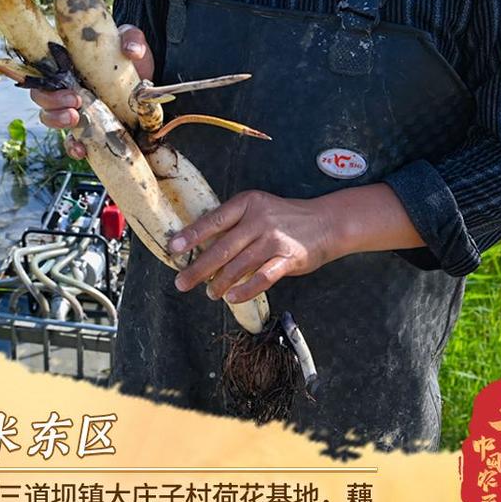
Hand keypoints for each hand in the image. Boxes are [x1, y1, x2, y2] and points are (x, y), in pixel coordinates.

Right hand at [31, 24, 154, 159]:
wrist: (149, 87)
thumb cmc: (132, 59)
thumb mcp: (132, 42)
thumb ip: (132, 39)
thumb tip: (132, 52)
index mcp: (71, 65)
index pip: (44, 71)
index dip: (44, 78)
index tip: (63, 82)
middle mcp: (67, 88)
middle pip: (41, 96)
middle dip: (52, 101)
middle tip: (75, 100)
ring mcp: (76, 110)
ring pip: (50, 118)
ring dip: (57, 120)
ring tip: (75, 119)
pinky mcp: (88, 130)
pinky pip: (71, 143)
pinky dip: (72, 148)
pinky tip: (81, 150)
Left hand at [167, 184, 425, 301]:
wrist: (326, 222)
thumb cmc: (285, 218)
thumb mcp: (258, 210)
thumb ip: (234, 224)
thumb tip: (201, 247)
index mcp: (247, 203)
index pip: (214, 220)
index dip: (192, 235)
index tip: (174, 249)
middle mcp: (259, 219)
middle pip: (222, 247)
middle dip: (199, 268)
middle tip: (181, 283)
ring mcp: (274, 239)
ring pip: (239, 265)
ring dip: (220, 283)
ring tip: (210, 294)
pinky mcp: (288, 258)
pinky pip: (262, 277)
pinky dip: (245, 289)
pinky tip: (233, 298)